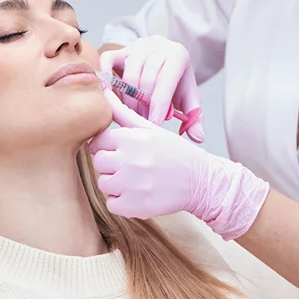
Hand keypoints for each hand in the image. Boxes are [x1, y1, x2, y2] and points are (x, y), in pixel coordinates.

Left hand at [89, 87, 269, 240]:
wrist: (200, 180)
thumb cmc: (175, 153)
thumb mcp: (151, 128)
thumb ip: (123, 113)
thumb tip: (104, 91)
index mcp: (132, 138)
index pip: (98, 141)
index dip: (105, 146)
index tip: (117, 150)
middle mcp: (130, 160)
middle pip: (98, 163)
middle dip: (110, 165)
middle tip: (128, 166)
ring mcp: (132, 185)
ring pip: (103, 184)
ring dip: (115, 184)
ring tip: (135, 180)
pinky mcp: (135, 207)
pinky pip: (112, 205)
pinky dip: (121, 202)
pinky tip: (137, 194)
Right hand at [99, 35, 204, 142]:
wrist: (166, 57)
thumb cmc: (176, 80)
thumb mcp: (188, 96)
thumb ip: (194, 117)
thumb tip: (197, 137)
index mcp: (177, 55)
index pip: (166, 81)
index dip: (158, 105)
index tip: (153, 124)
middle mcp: (157, 46)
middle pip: (146, 79)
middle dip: (143, 106)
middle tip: (141, 123)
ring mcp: (137, 46)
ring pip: (128, 74)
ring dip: (128, 100)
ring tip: (132, 115)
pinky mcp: (120, 50)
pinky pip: (107, 61)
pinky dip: (107, 80)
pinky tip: (111, 98)